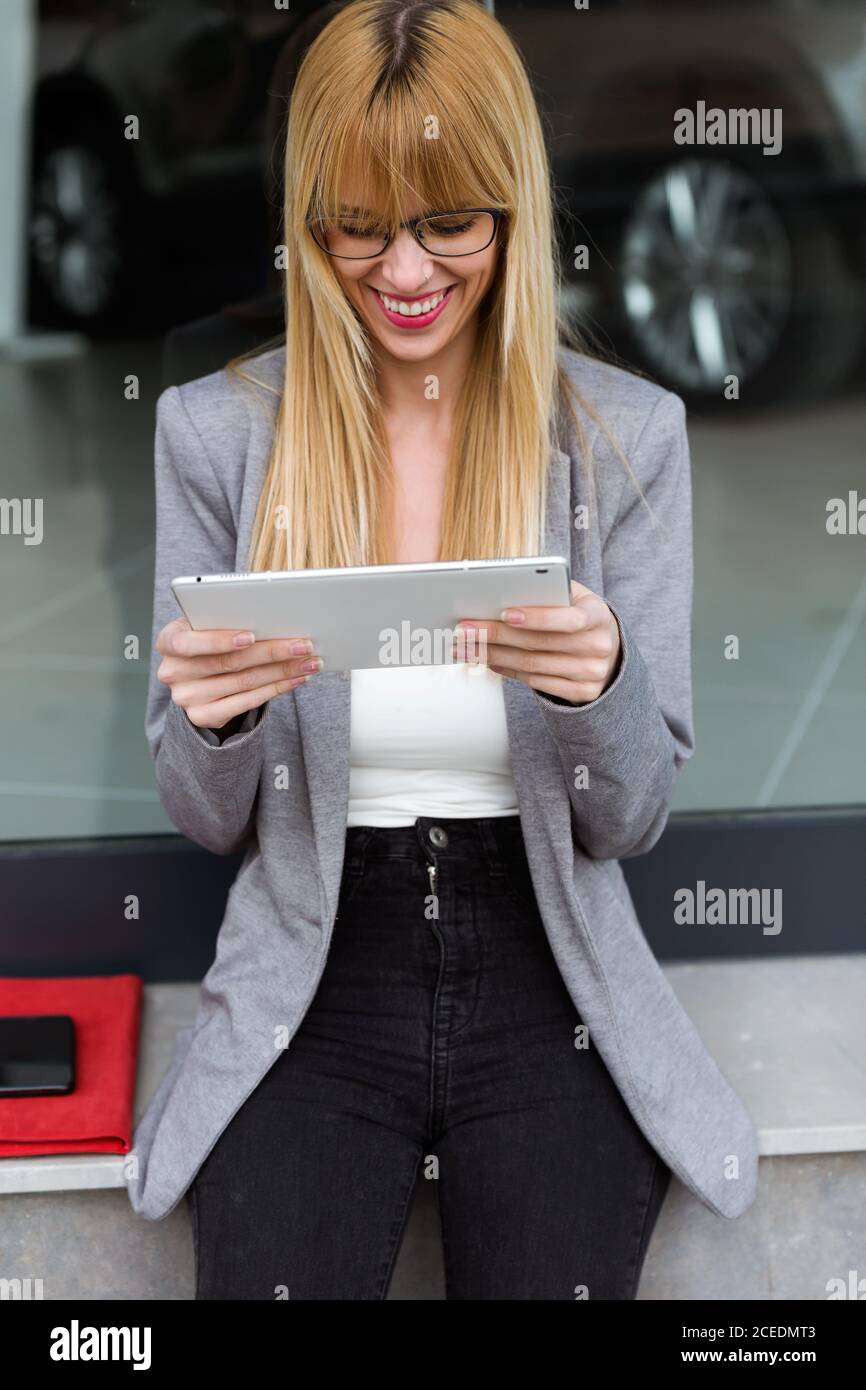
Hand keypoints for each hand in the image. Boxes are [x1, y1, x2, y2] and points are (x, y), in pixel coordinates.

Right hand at [156, 618, 322, 730]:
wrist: (194, 677)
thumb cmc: (207, 639)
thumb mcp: (206, 625)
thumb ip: (226, 620)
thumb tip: (273, 617)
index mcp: (169, 641)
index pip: (190, 643)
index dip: (220, 640)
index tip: (251, 635)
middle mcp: (172, 671)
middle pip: (229, 663)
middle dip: (271, 652)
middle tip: (303, 645)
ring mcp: (186, 698)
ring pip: (244, 683)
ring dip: (282, 671)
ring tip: (309, 662)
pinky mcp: (203, 716)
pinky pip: (246, 703)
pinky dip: (276, 689)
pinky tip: (296, 679)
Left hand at [453, 580, 620, 704]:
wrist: (609, 649)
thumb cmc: (578, 614)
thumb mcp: (573, 597)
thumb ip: (547, 591)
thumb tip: (498, 594)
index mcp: (598, 615)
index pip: (568, 619)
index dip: (536, 617)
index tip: (503, 613)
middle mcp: (599, 646)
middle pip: (539, 644)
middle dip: (496, 635)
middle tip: (464, 629)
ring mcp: (592, 673)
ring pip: (532, 666)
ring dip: (493, 655)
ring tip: (466, 647)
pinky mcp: (583, 693)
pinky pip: (537, 683)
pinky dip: (508, 670)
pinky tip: (489, 660)